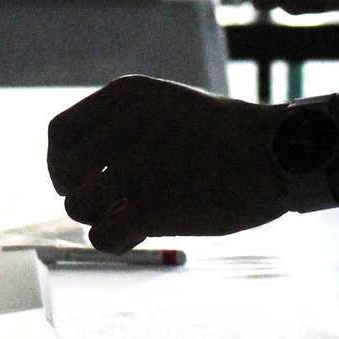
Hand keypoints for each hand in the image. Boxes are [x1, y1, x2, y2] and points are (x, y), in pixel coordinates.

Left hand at [46, 77, 289, 250]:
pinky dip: (116, 241)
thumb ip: (125, 127)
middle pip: (65, 176)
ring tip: (132, 219)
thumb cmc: (228, 136)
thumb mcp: (169, 107)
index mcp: (125, 97)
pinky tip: (139, 236)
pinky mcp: (152, 206)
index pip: (59, 135)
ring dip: (101, 219)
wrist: (280, 151)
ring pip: (78, 208)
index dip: (61, 165)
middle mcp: (122, 126)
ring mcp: (136, 166)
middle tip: (112, 206)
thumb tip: (82, 170)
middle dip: (82, 196)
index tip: (81, 181)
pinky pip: (103, 236)